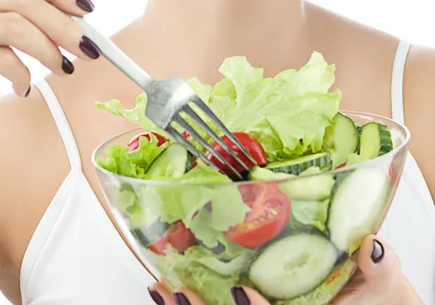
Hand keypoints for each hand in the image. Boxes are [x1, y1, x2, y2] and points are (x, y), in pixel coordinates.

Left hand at [148, 235, 420, 304]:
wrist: (369, 297)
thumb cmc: (373, 290)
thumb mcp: (385, 280)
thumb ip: (382, 269)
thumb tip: (372, 246)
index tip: (243, 291)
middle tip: (177, 291)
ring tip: (161, 288)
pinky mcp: (250, 300)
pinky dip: (189, 301)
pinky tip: (165, 286)